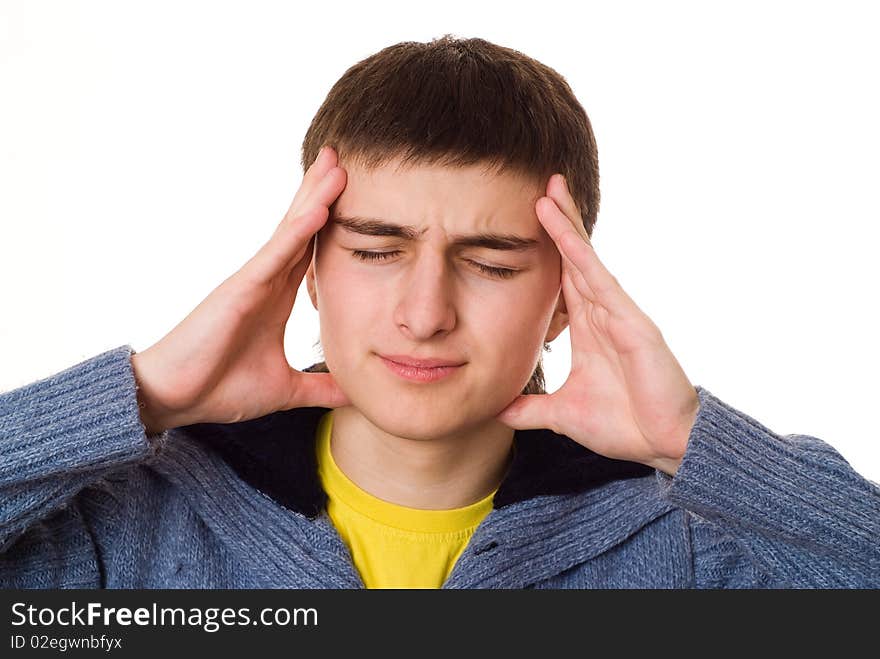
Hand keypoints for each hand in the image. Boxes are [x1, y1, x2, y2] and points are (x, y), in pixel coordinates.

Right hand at [131, 146, 350, 434]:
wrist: (173, 400)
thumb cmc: (219, 388)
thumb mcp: (285, 389)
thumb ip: (320, 387)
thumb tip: (355, 392)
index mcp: (278, 297)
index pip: (312, 251)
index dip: (333, 222)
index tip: (359, 197)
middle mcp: (267, 281)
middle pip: (302, 228)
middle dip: (323, 193)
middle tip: (346, 159)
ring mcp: (253, 280)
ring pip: (291, 231)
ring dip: (314, 197)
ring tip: (337, 165)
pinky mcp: (239, 289)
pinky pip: (273, 255)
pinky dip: (297, 231)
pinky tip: (318, 208)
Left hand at [495, 174, 699, 475]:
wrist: (664, 445)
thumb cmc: (624, 425)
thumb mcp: (562, 416)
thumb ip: (531, 409)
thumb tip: (498, 410)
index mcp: (587, 328)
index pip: (561, 277)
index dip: (547, 248)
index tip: (526, 220)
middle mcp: (602, 313)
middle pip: (574, 257)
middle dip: (558, 220)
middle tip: (540, 184)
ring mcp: (618, 313)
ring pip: (586, 259)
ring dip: (566, 224)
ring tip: (549, 189)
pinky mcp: (631, 321)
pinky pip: (600, 280)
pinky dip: (580, 253)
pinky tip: (562, 229)